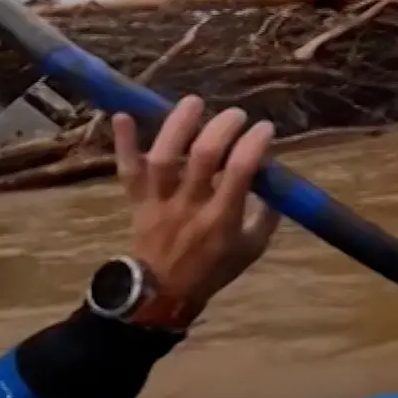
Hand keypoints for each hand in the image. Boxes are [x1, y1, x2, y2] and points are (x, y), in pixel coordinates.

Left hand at [112, 96, 281, 313]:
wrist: (162, 295)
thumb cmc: (212, 270)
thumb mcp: (252, 249)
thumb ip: (266, 215)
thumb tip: (276, 179)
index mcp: (221, 220)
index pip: (240, 171)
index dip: (254, 144)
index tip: (265, 128)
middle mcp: (189, 206)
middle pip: (202, 157)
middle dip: (222, 128)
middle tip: (236, 115)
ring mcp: (159, 202)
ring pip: (163, 158)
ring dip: (178, 125)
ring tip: (194, 102)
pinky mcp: (137, 200)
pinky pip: (127, 170)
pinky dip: (122, 142)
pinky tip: (121, 114)